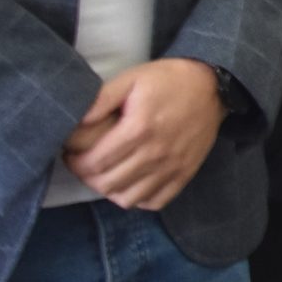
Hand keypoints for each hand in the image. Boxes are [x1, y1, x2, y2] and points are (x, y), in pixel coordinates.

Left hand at [63, 57, 225, 210]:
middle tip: (83, 166)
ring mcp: (172, 167)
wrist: (212, 86)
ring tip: (105, 175)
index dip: (75, 163)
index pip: (96, 162)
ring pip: (129, 198)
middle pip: (108, 183)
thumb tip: (76, 122)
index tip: (69, 155)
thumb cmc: (167, 80)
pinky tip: (131, 184)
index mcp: (138, 128)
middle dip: (87, 177)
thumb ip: (101, 99)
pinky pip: (155, 202)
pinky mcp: (185, 174)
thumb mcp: (131, 79)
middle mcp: (155, 153)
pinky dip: (138, 199)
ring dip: (109, 191)